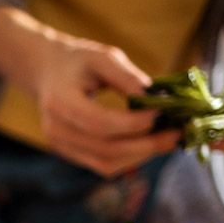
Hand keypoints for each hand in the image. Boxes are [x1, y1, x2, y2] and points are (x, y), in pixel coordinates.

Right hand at [0, 7, 179, 176]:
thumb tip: (157, 99)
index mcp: (60, 102)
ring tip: (167, 140)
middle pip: (105, 149)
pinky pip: (103, 165)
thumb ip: (127, 77)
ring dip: (141, 155)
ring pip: (106, 163)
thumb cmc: (77, 60)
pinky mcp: (70, 154)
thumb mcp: (102, 57)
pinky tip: (149, 144)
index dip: (133, 123)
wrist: (47, 72)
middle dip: (146, 145)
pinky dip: (130, 159)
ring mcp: (61, 146)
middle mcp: (56, 130)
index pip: (100, 123)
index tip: (161, 113)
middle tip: (176, 134)